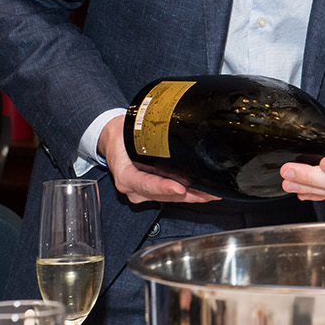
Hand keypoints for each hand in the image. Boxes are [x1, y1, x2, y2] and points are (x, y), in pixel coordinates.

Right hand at [100, 113, 218, 204]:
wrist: (113, 141)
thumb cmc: (121, 136)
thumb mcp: (130, 133)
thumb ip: (146, 136)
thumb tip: (173, 126)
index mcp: (125, 176)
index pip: (146, 184)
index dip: (164, 188)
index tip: (180, 188)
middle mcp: (133, 189)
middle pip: (163, 196)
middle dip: (188, 196)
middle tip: (208, 194)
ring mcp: (141, 193)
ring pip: (169, 198)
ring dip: (191, 197)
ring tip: (211, 194)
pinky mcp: (150, 192)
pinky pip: (169, 196)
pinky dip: (186, 195)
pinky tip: (201, 193)